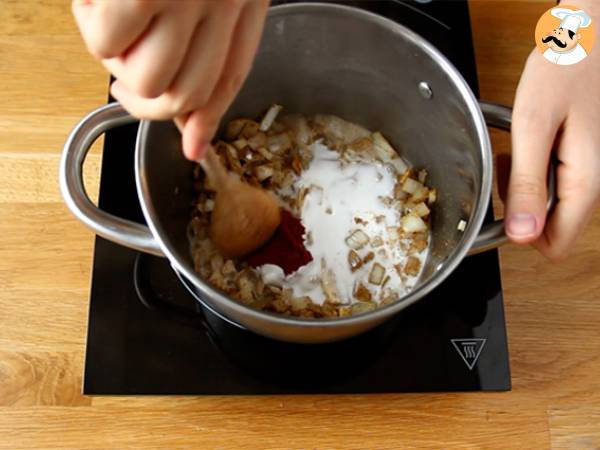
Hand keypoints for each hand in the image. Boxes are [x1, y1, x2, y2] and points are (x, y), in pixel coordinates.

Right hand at [72, 0, 268, 159]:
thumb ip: (205, 30)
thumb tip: (188, 124)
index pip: (231, 77)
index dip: (208, 119)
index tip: (194, 149)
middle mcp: (224, 2)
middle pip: (188, 94)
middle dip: (147, 103)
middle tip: (122, 88)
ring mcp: (186, 0)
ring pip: (147, 80)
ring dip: (116, 60)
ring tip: (106, 17)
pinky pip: (107, 46)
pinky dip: (90, 24)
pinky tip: (94, 1)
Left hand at [507, 41, 599, 259]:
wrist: (583, 40)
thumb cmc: (563, 71)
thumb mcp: (533, 127)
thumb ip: (527, 183)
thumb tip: (521, 234)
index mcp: (586, 181)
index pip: (556, 245)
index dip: (522, 235)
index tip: (504, 206)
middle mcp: (592, 184)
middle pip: (550, 229)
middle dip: (519, 209)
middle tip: (509, 169)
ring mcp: (585, 174)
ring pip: (547, 208)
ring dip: (522, 189)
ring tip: (516, 153)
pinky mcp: (575, 162)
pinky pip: (549, 185)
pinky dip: (529, 173)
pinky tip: (524, 148)